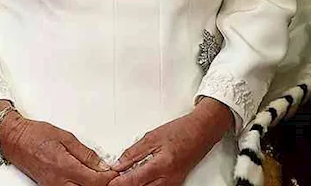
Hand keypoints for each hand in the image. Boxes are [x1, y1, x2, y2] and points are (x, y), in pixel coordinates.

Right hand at [0, 101, 115, 185]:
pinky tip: (84, 180)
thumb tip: (103, 165)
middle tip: (110, 177)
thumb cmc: (35, 135)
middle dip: (103, 184)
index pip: (97, 181)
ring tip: (97, 178)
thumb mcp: (65, 137)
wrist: (14, 140)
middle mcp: (60, 182)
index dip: (111, 178)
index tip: (116, 172)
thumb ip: (86, 153)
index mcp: (65, 166)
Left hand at [109, 98, 230, 185]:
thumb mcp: (151, 137)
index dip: (119, 183)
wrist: (201, 132)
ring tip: (124, 178)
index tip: (108, 182)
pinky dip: (146, 184)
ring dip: (136, 185)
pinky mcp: (176, 182)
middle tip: (113, 180)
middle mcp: (169, 178)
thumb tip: (118, 164)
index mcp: (161, 165)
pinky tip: (138, 178)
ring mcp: (174, 182)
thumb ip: (133, 152)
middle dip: (126, 185)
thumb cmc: (180, 131)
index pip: (134, 180)